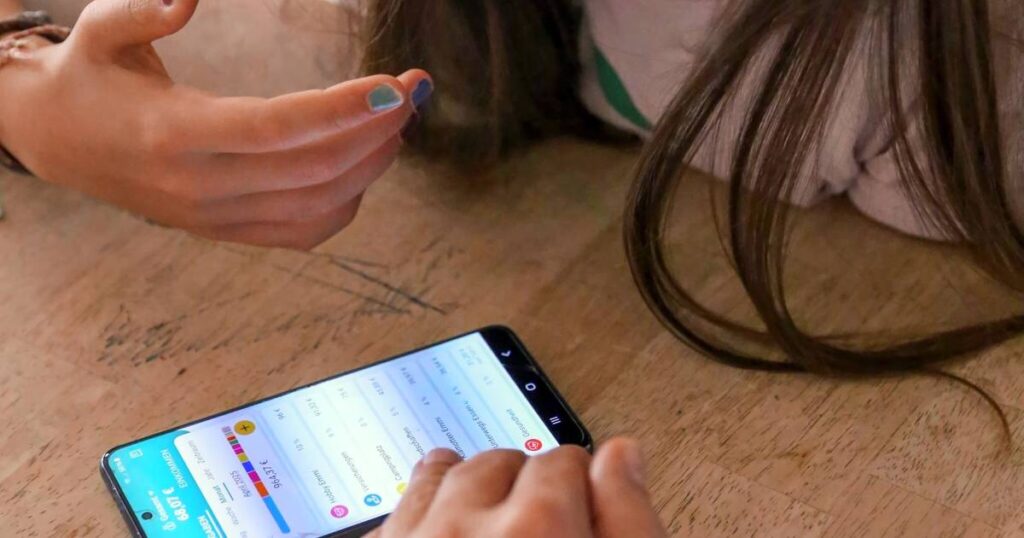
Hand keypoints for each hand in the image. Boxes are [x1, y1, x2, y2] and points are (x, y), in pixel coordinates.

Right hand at [0, 0, 430, 248]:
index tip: (394, 85)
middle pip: (315, 170)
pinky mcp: (229, 233)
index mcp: (174, 133)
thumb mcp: (100, 31)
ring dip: (373, 164)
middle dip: (378, 129)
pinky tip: (364, 163)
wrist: (59, 143)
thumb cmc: (89, 76)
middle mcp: (202, 186)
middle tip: (414, 90)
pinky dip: (348, 201)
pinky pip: (305, 230)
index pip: (275, 126)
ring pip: (320, 205)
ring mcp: (218, 218)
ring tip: (399, 121)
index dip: (341, 108)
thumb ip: (144, 11)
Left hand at [371, 438, 666, 537]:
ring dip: (464, 488)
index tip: (580, 507)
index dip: (578, 485)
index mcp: (539, 528)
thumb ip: (631, 520)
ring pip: (438, 479)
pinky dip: (414, 513)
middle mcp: (465, 529)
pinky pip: (390, 515)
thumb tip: (623, 454)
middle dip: (522, 484)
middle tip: (537, 517)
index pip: (564, 462)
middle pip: (499, 462)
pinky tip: (431, 527)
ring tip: (484, 511)